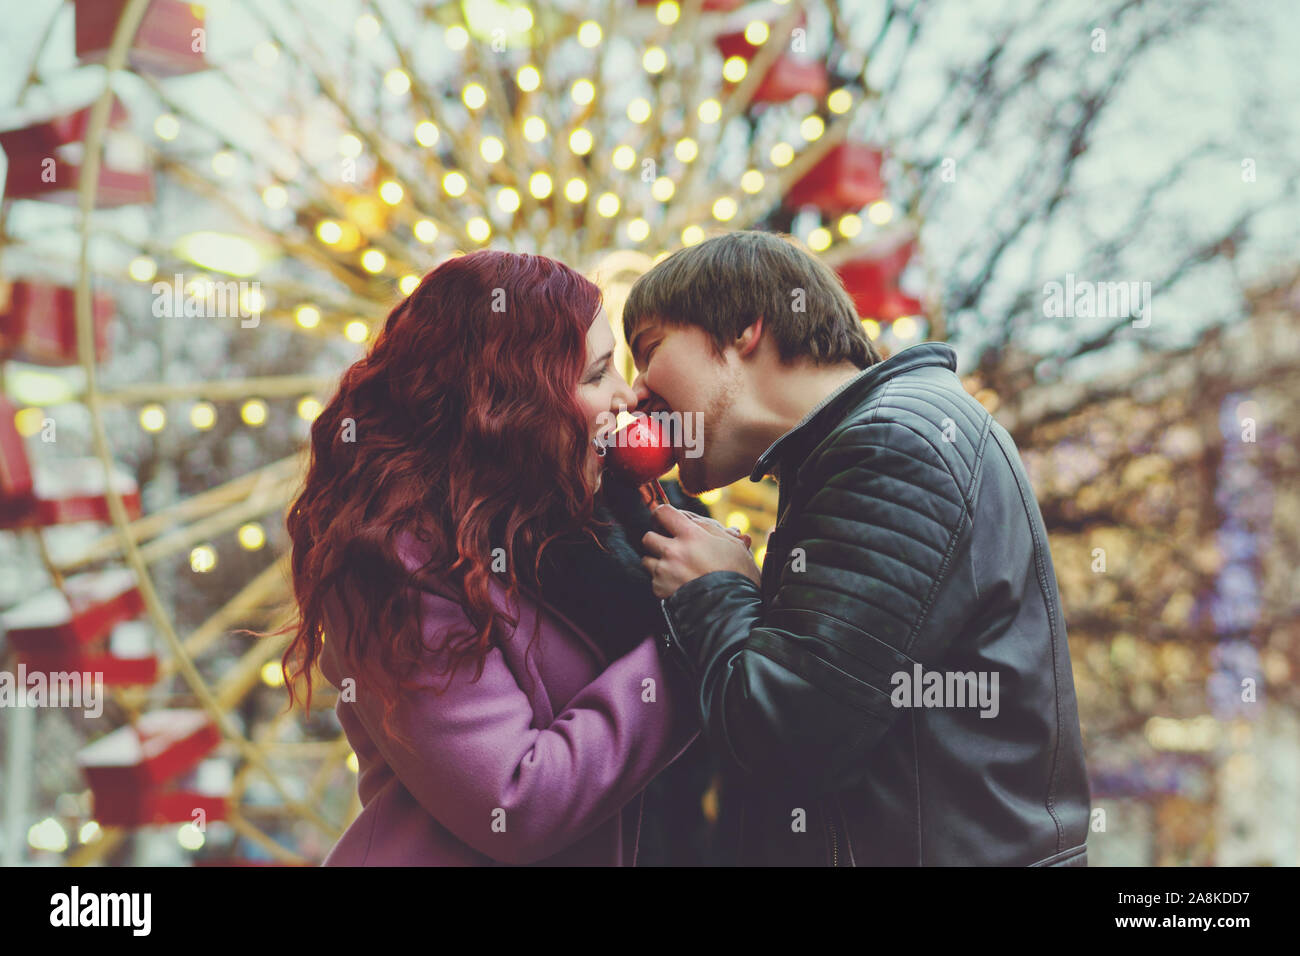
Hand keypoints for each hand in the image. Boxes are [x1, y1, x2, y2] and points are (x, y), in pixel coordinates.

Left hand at [641, 504, 761, 598]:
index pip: (662, 512)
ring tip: (675, 568)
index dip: (662, 515)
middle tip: (671, 547)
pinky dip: (662, 582)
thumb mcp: (732, 545)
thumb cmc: (738, 574)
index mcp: (691, 535)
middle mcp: (674, 551)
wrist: (733, 609)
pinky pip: (653, 581)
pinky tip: (678, 584)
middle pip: (648, 536)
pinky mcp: (661, 590)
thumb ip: (713, 530)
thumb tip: (703, 524)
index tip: (665, 520)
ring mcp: (665, 572)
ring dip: (657, 562)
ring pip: (647, 559)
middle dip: (657, 540)